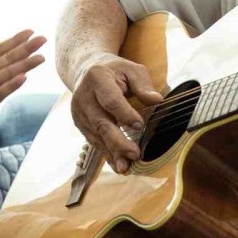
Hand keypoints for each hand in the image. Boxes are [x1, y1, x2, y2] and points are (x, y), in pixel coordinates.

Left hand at [0, 27, 46, 151]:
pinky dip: (11, 86)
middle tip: (43, 40)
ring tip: (40, 58)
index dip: (14, 41)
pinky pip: (0, 93)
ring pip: (9, 75)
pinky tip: (23, 78)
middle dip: (25, 50)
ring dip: (24, 66)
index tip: (29, 32)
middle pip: (9, 60)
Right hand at [70, 52, 162, 174]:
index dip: (124, 113)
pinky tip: (118, 165)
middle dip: (118, 141)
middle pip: (101, 122)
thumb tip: (157, 101)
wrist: (86, 70)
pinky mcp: (80, 124)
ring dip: (112, 152)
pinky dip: (107, 154)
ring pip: (97, 136)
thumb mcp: (132, 70)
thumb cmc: (115, 70)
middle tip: (135, 154)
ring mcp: (79, 112)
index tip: (140, 125)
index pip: (111, 100)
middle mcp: (84, 97)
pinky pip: (94, 141)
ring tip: (126, 167)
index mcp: (97, 78)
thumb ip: (143, 85)